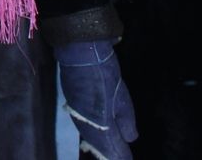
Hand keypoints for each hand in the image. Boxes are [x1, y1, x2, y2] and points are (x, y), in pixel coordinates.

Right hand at [55, 40, 136, 159]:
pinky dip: (92, 133)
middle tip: (119, 158)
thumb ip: (126, 121)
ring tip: (108, 151)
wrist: (80, 52)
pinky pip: (83, 126)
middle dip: (109, 153)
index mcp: (100, 124)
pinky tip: (96, 133)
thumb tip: (130, 138)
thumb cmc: (105, 75)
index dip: (120, 156)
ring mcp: (76, 114)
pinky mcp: (72, 104)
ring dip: (99, 145)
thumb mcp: (122, 98)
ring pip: (89, 136)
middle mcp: (85, 124)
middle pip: (98, 145)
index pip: (111, 149)